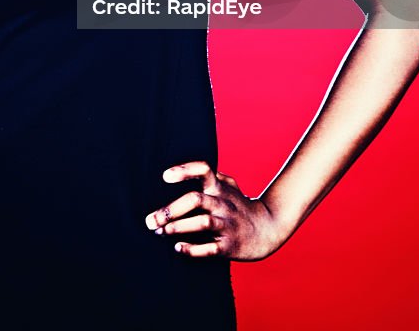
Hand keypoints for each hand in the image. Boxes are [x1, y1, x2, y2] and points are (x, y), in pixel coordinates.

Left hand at [144, 160, 289, 260]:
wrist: (268, 228)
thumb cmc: (240, 205)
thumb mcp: (229, 185)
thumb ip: (210, 177)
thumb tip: (181, 171)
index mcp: (220, 187)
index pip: (203, 170)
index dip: (184, 170)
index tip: (165, 176)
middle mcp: (223, 203)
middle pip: (196, 199)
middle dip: (171, 209)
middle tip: (150, 220)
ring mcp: (227, 224)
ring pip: (202, 223)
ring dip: (179, 227)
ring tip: (161, 231)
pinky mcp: (229, 246)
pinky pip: (210, 248)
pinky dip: (193, 249)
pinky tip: (178, 248)